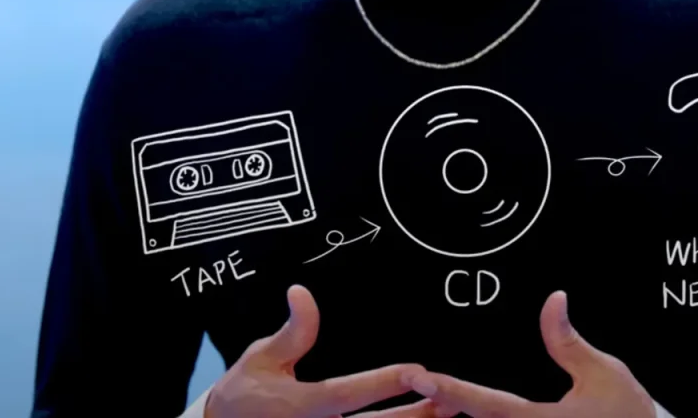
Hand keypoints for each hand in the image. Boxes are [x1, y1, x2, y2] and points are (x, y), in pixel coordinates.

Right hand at [205, 284, 435, 417]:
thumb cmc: (244, 394)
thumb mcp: (262, 358)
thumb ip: (292, 331)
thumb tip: (302, 292)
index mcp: (303, 406)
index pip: (351, 394)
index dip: (385, 383)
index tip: (417, 370)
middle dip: (416, 414)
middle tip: (453, 399)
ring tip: (447, 413)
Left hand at [410, 291, 656, 417]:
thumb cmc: (629, 416)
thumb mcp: (602, 373)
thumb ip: (568, 340)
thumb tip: (553, 301)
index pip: (484, 403)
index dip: (450, 388)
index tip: (421, 377)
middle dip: (444, 403)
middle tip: (417, 381)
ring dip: (458, 413)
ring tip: (432, 394)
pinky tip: (460, 409)